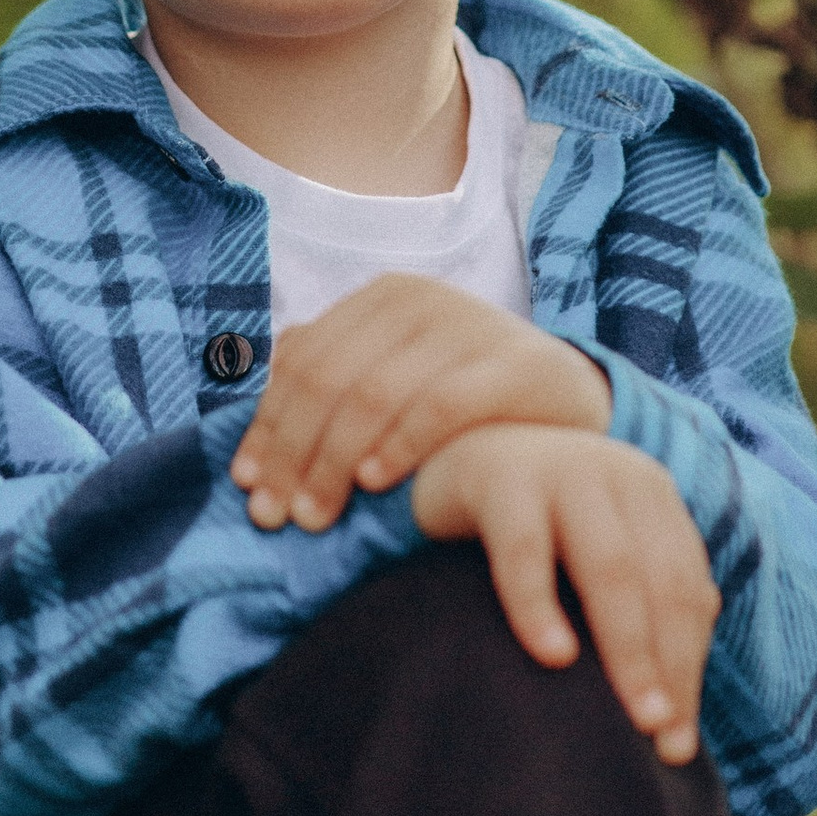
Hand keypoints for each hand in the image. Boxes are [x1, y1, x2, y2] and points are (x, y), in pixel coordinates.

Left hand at [233, 275, 608, 531]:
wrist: (568, 400)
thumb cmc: (467, 398)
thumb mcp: (398, 376)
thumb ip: (337, 383)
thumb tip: (259, 422)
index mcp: (382, 299)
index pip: (303, 360)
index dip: (268, 424)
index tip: (248, 486)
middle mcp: (419, 300)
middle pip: (330, 379)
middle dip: (293, 453)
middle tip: (276, 516)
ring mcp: (467, 324)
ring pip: (374, 393)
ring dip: (332, 461)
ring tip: (315, 516)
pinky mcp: (512, 361)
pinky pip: (440, 405)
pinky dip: (399, 445)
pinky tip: (373, 483)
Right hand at [410, 423, 716, 761]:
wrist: (456, 440)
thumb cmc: (532, 517)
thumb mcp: (592, 543)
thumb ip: (636, 594)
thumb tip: (679, 694)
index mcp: (652, 496)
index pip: (686, 590)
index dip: (686, 666)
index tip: (677, 742)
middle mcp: (620, 475)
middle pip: (659, 581)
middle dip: (667, 665)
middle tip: (660, 737)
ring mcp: (563, 470)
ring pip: (610, 567)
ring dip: (628, 646)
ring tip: (631, 717)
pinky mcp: (501, 478)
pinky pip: (524, 550)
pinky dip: (541, 605)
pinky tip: (553, 655)